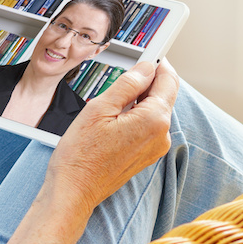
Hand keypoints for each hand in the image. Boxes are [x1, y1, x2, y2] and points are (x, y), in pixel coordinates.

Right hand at [0, 59, 178, 243]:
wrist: (74, 190)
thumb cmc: (81, 153)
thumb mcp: (100, 108)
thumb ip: (128, 84)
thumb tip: (146, 68)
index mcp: (154, 119)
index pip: (168, 80)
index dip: (159, 64)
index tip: (149, 54)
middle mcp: (162, 135)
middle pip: (164, 95)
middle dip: (149, 81)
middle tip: (125, 72)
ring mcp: (156, 148)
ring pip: (155, 111)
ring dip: (140, 99)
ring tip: (112, 98)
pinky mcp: (146, 156)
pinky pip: (148, 126)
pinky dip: (137, 115)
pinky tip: (114, 117)